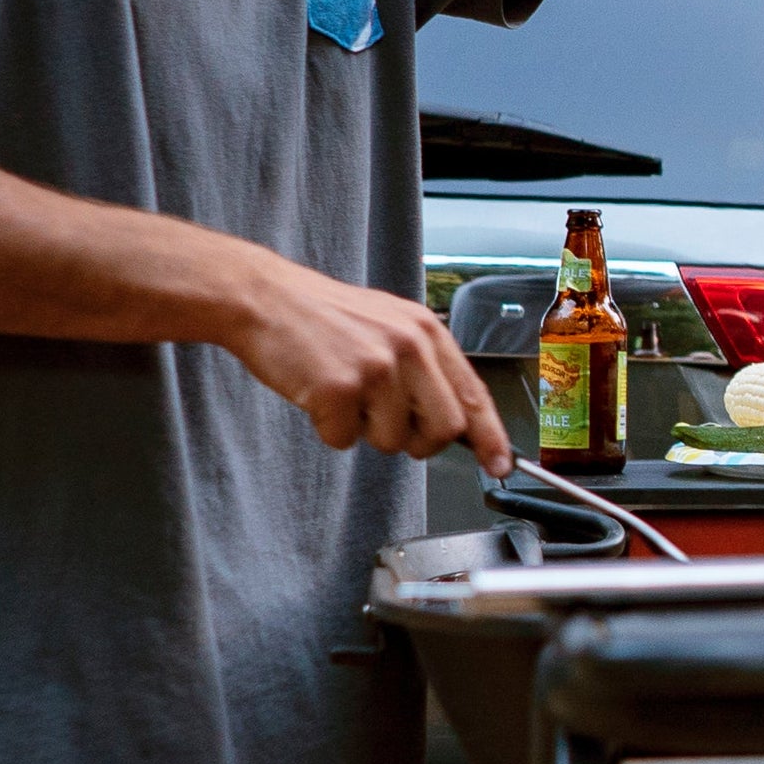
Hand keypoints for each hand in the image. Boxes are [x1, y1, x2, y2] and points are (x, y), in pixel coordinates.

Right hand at [222, 257, 510, 467]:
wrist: (264, 299)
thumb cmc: (322, 317)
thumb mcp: (388, 324)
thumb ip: (423, 366)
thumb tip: (454, 421)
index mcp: (425, 331)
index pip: (473, 393)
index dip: (490, 436)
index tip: (499, 464)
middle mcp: (409, 346)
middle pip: (443, 429)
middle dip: (419, 442)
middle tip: (386, 425)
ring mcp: (375, 367)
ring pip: (392, 441)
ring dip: (364, 431)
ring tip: (342, 392)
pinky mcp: (339, 388)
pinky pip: (344, 440)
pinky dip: (329, 429)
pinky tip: (317, 394)